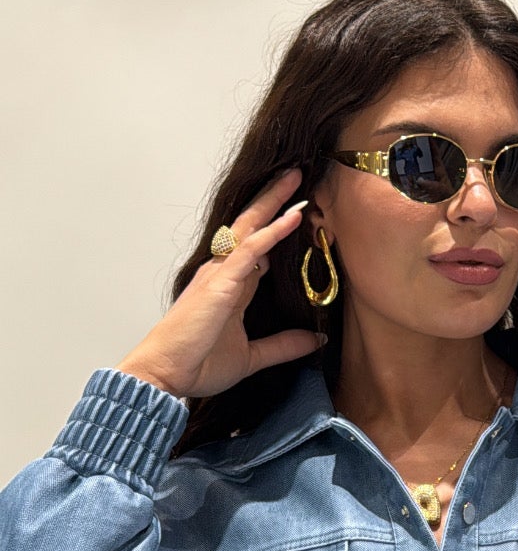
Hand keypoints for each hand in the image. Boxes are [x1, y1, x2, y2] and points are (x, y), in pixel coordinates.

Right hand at [117, 171, 321, 399]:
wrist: (167, 375)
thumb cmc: (197, 363)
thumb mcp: (252, 356)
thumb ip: (284, 345)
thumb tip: (316, 339)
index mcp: (229, 286)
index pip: (258, 247)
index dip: (278, 227)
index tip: (302, 209)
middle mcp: (223, 272)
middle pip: (252, 226)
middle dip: (273, 199)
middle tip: (297, 175)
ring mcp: (220, 274)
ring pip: (250, 227)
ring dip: (274, 202)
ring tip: (296, 177)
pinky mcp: (220, 283)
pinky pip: (250, 249)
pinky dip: (272, 232)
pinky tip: (293, 216)